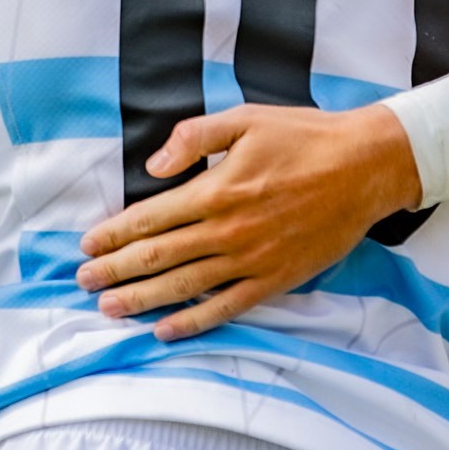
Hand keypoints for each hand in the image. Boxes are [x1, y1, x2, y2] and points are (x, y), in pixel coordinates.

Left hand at [76, 102, 420, 339]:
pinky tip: (166, 330)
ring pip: (186, 286)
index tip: (87, 244)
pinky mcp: (276, 280)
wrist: (366, 167)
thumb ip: (194, 137)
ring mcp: (252, 260)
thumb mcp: (245, 119)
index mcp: (218, 189)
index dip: (115, 233)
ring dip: (143, 299)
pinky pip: (227, 307)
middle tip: (83, 282)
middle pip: (160, 256)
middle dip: (116, 271)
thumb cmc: (304, 137)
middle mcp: (229, 230)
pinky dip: (194, 321)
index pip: (152, 217)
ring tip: (109, 309)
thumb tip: (153, 165)